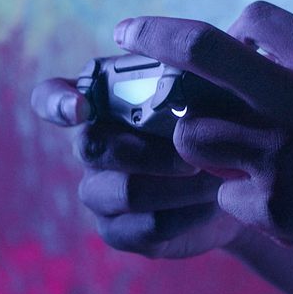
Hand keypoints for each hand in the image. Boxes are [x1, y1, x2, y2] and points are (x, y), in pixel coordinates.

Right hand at [32, 74, 246, 259]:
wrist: (242, 179)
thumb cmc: (219, 118)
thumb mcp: (211, 89)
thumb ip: (195, 74)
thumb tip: (202, 62)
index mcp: (100, 99)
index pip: (51, 98)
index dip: (56, 102)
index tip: (80, 107)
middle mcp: (92, 144)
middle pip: (94, 147)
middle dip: (149, 151)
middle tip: (195, 152)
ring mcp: (100, 192)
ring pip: (126, 191)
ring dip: (178, 185)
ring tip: (217, 176)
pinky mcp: (121, 232)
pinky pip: (148, 227)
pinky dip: (188, 214)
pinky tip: (216, 203)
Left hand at [114, 0, 292, 290]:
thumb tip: (274, 52)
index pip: (254, 20)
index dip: (231, 33)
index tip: (216, 46)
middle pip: (202, 52)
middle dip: (155, 36)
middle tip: (127, 31)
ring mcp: (283, 156)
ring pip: (191, 133)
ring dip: (195, 142)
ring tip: (221, 155)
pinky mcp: (274, 207)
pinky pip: (225, 195)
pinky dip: (240, 201)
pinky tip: (279, 208)